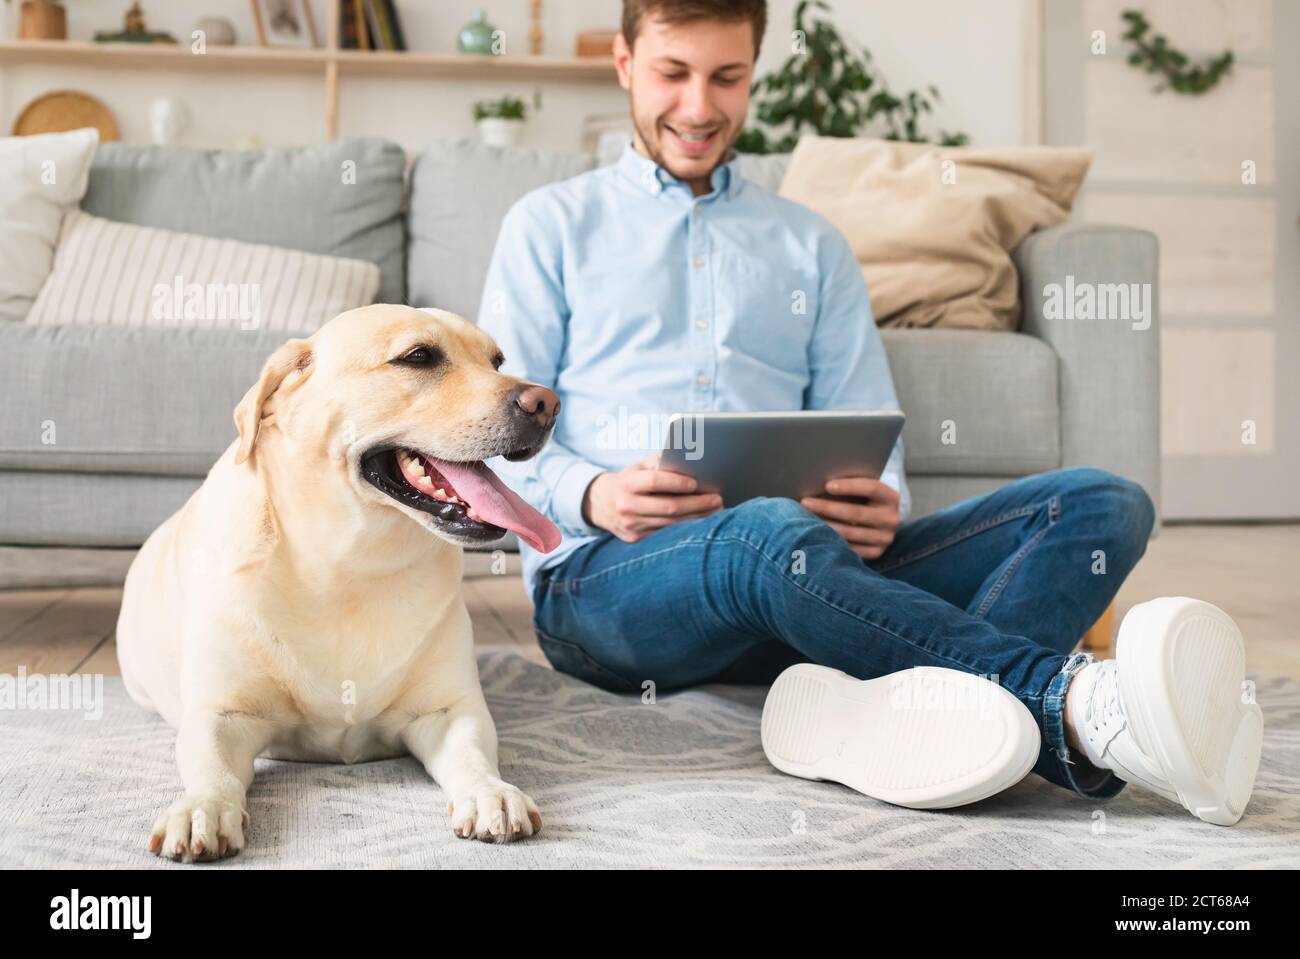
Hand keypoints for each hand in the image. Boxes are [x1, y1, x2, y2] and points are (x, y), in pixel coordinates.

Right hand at [582, 455, 722, 542]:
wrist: (599, 504)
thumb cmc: (628, 481)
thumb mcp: (637, 468)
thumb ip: (659, 464)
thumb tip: (690, 464)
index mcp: (626, 484)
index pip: (654, 482)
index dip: (677, 482)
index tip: (696, 483)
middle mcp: (627, 506)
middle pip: (668, 507)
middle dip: (697, 503)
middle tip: (717, 498)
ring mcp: (631, 526)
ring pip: (671, 523)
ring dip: (697, 516)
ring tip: (715, 508)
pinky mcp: (636, 539)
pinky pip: (666, 532)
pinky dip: (686, 526)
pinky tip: (701, 519)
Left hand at [800, 477, 899, 560]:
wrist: (881, 520)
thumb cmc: (864, 498)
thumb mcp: (864, 489)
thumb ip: (851, 484)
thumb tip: (819, 481)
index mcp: (891, 498)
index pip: (871, 488)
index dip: (849, 486)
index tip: (827, 485)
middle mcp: (891, 519)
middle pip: (856, 513)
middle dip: (827, 507)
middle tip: (805, 502)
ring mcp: (884, 538)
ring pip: (849, 533)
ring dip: (823, 526)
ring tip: (803, 518)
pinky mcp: (875, 553)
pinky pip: (849, 548)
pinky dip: (830, 541)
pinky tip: (814, 534)